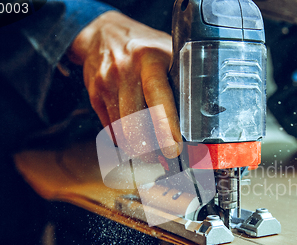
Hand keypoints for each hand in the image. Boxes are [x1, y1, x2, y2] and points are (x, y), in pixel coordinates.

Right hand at [68, 11, 181, 158]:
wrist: (102, 33)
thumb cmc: (144, 47)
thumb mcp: (167, 51)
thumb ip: (181, 78)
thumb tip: (201, 113)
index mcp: (148, 59)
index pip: (157, 96)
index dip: (166, 125)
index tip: (174, 148)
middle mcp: (124, 71)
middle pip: (135, 121)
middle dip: (150, 148)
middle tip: (163, 159)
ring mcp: (106, 84)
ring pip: (121, 130)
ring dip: (138, 149)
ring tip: (151, 155)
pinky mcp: (95, 96)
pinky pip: (110, 128)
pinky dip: (124, 140)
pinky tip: (135, 141)